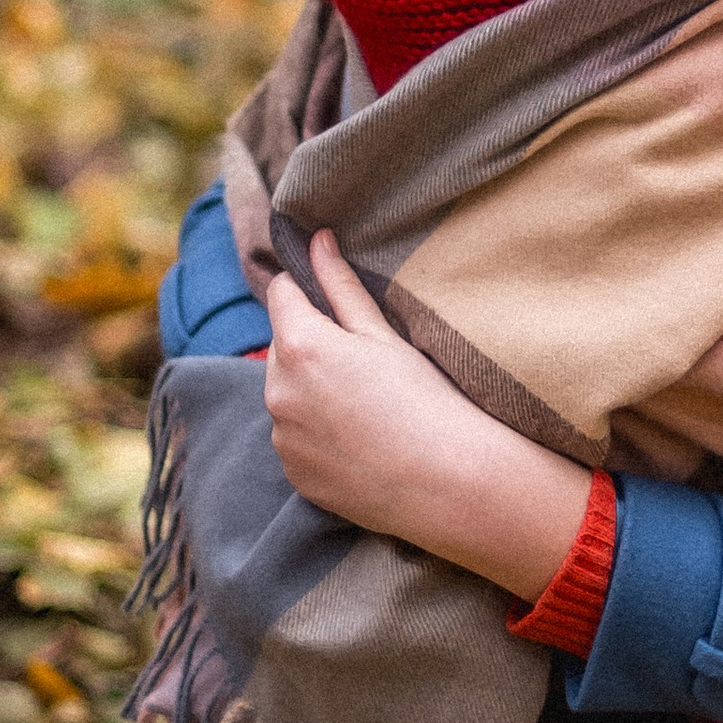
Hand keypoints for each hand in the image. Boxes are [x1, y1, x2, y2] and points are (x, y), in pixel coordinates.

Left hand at [262, 232, 591, 599]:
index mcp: (300, 345)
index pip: (281, 293)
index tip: (333, 301)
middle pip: (282, 347)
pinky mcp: (294, 473)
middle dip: (310, 346)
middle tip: (364, 365)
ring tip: (365, 407)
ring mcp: (282, 438)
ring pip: (287, 395)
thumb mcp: (384, 335)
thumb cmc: (423, 399)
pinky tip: (360, 440)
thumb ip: (340, 285)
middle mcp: (277, 391)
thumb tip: (315, 240)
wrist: (445, 482)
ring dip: (310, 392)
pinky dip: (316, 434)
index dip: (306, 289)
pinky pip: (295, 439)